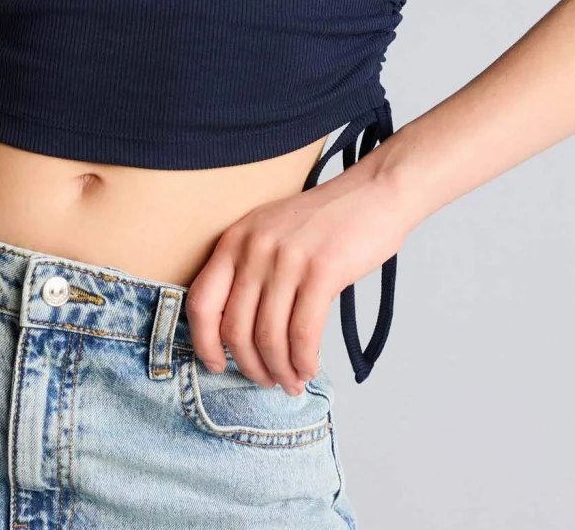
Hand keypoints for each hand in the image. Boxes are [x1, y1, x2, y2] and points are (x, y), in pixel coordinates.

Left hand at [183, 155, 417, 392]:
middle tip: (267, 381)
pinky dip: (303, 360)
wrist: (373, 193)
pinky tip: (309, 368)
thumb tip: (240, 335)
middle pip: (235, 328)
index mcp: (235, 238)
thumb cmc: (325, 220)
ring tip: (291, 381)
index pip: (201, 301)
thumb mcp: (272, 233)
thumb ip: (250, 271)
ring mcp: (287, 258)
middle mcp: (254, 247)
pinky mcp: (321, 270)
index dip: (203, 342)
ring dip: (279, 370)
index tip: (217, 365)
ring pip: (269, 337)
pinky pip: (302, 333)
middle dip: (250, 366)